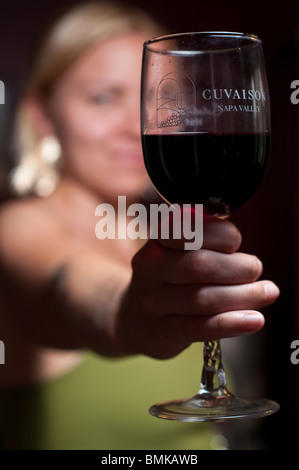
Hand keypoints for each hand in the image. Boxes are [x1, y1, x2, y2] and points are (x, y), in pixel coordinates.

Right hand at [114, 214, 278, 358]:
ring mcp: (154, 303)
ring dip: (242, 296)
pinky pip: (200, 328)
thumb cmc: (169, 279)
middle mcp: (150, 269)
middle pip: (198, 266)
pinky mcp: (163, 331)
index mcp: (157, 241)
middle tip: (256, 269)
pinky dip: (231, 323)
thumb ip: (205, 242)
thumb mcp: (177, 252)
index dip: (220, 233)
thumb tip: (243, 248)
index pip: (188, 229)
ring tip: (267, 292)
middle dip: (236, 267)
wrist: (133, 317)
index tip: (236, 241)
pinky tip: (255, 320)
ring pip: (202, 299)